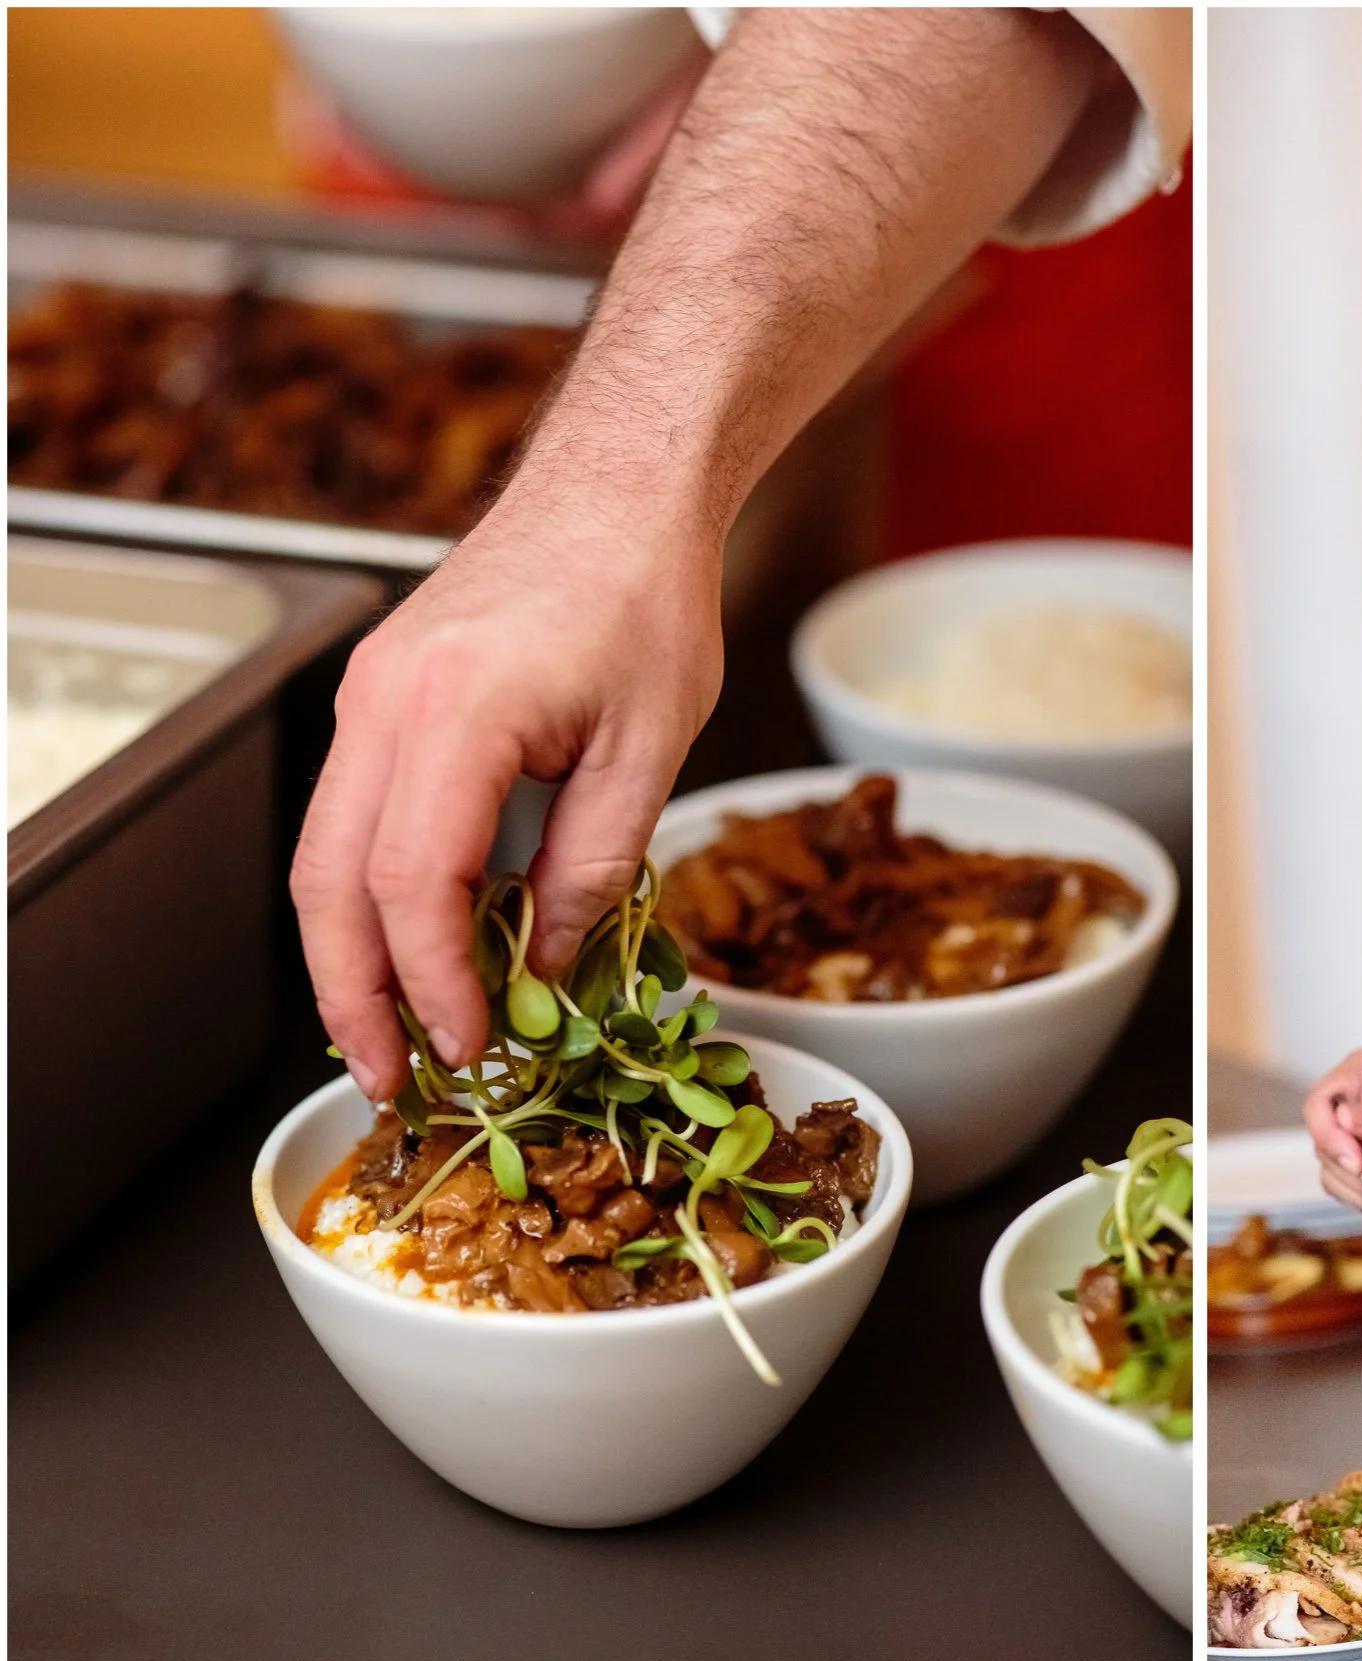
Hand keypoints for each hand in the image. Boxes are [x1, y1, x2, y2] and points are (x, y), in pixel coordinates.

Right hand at [291, 485, 722, 1101]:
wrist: (618, 489)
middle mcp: (385, 702)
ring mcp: (369, 696)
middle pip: (331, 881)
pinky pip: (349, 815)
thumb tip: (552, 969)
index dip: (434, 981)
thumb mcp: (649, 748)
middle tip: (389, 1079)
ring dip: (348, 955)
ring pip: (322, 853)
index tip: (472, 1044)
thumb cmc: (646, 596)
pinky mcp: (379, 698)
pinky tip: (406, 950)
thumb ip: (597, 866)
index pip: (414, 883)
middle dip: (352, 994)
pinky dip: (366, 895)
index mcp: (456, 712)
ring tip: (386, 1038)